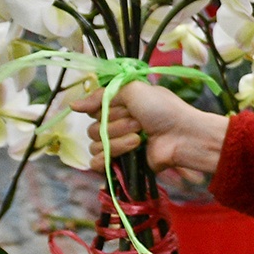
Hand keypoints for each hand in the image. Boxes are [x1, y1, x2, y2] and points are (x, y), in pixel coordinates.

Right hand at [73, 81, 229, 184]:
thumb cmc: (163, 109)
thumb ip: (100, 95)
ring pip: (95, 145)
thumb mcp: (133, 90)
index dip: (106, 108)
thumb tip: (72, 105)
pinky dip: (110, 156)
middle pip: (93, 128)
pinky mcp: (120, 164)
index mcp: (118, 107)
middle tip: (139, 122)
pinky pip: (96, 163)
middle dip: (116, 124)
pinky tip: (131, 148)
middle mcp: (115, 126)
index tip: (125, 106)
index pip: (93, 110)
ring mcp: (117, 146)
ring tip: (140, 137)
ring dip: (118, 139)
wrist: (181, 135)